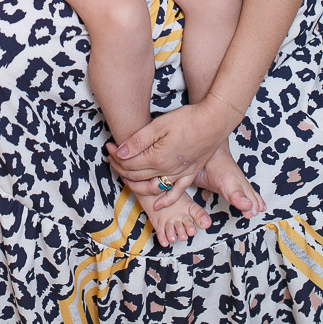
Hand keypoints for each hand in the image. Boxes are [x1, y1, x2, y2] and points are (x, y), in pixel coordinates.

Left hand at [106, 102, 227, 200]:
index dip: (116, 157)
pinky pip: (176, 193)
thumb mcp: (159, 125)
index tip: (109, 148)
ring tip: (125, 177)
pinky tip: (158, 204)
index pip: (129, 163)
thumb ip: (138, 141)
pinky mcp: (191, 173)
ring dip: (137, 185)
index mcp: (157, 158)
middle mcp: (167, 170)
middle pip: (138, 175)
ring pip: (153, 186)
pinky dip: (166, 199)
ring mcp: (180, 174)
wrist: (214, 121)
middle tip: (111, 159)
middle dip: (121, 168)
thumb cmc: (187, 119)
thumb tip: (120, 153)